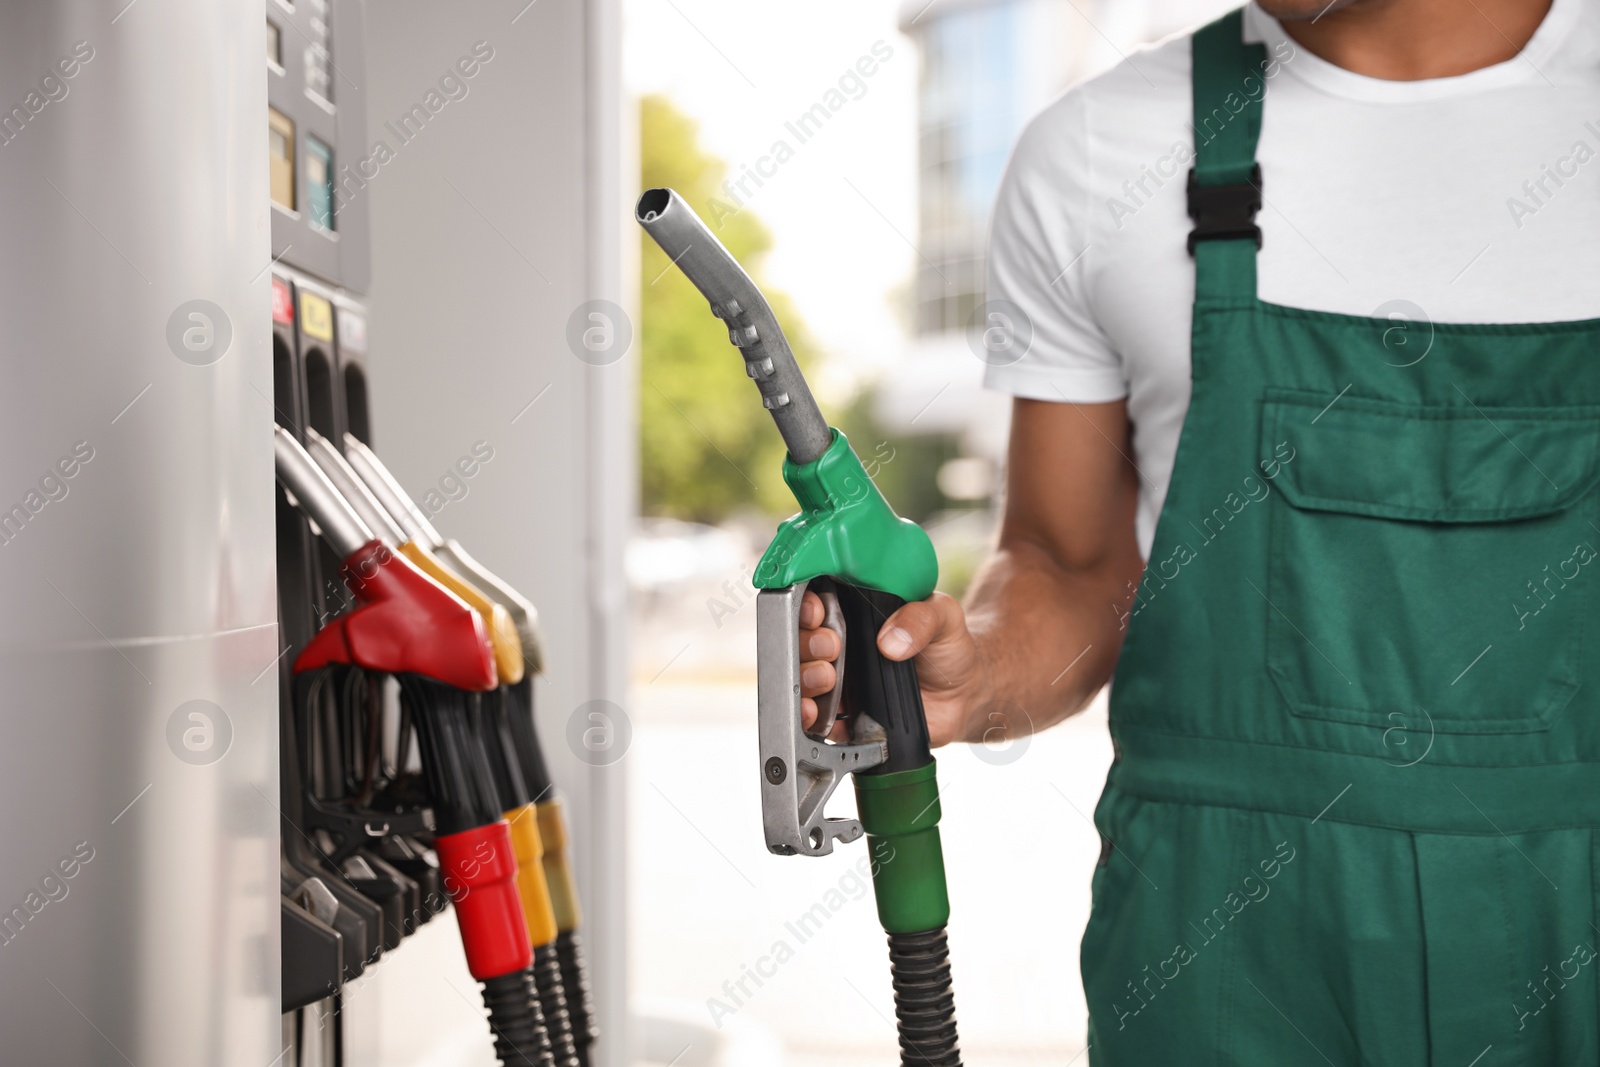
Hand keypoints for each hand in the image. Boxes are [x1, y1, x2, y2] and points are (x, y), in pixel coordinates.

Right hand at [798, 589, 983, 747]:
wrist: (963, 694)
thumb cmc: (948, 647)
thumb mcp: (942, 617)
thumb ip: (921, 618)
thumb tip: (891, 641)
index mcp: (855, 615)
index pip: (815, 604)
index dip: (806, 608)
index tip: (817, 612)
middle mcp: (841, 648)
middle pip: (800, 644)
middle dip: (806, 645)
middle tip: (832, 646)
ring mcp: (840, 684)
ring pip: (803, 682)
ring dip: (805, 680)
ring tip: (828, 677)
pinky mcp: (846, 717)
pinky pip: (818, 721)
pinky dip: (811, 719)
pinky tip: (816, 714)